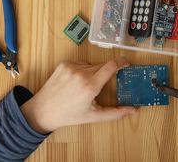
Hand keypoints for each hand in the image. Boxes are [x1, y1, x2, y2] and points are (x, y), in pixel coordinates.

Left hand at [20, 58, 136, 133]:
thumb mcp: (94, 116)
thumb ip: (116, 113)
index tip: (127, 62)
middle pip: (102, 66)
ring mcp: (72, 67)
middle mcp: (82, 73)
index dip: (122, 62)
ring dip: (93, 73)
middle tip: (100, 86)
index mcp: (91, 85)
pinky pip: (81, 63)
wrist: (43, 110)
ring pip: (91, 65)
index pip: (111, 66)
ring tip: (83, 87)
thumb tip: (134, 110)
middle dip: (105, 73)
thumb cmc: (69, 115)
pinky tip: (75, 82)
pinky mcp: (64, 64)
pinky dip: (82, 70)